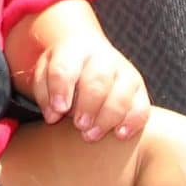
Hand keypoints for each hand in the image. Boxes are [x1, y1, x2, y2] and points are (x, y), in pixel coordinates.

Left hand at [30, 35, 149, 142]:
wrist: (89, 55)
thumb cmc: (63, 71)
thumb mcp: (44, 73)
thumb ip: (44, 91)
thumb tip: (53, 115)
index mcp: (73, 50)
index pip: (65, 67)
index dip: (61, 88)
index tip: (58, 109)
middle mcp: (102, 57)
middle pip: (98, 78)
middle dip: (89, 105)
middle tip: (79, 125)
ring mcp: (124, 71)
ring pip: (122, 93)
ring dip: (107, 117)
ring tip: (91, 135)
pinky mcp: (139, 89)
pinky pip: (142, 106)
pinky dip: (133, 121)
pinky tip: (119, 134)